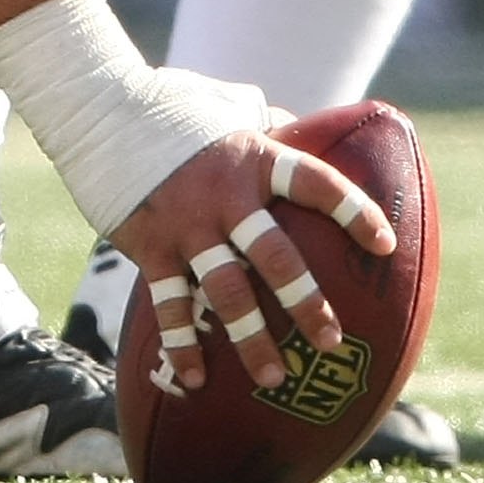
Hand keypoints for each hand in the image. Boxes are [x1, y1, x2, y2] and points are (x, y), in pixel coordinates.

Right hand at [104, 122, 396, 394]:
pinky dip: (181, 343)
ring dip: (252, 338)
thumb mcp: (222, 104)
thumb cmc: (167, 104)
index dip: (353, 212)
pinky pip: (171, 303)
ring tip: (274, 378)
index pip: (315, 184)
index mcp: (252, 156)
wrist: (98, 107)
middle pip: (276, 257)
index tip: (385, 245)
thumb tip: (293, 123)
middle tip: (330, 341)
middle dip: (306, 303)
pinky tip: (195, 378)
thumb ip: (260, 119)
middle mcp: (225, 195)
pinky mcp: (150, 245)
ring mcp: (186, 225)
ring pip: (226, 292)